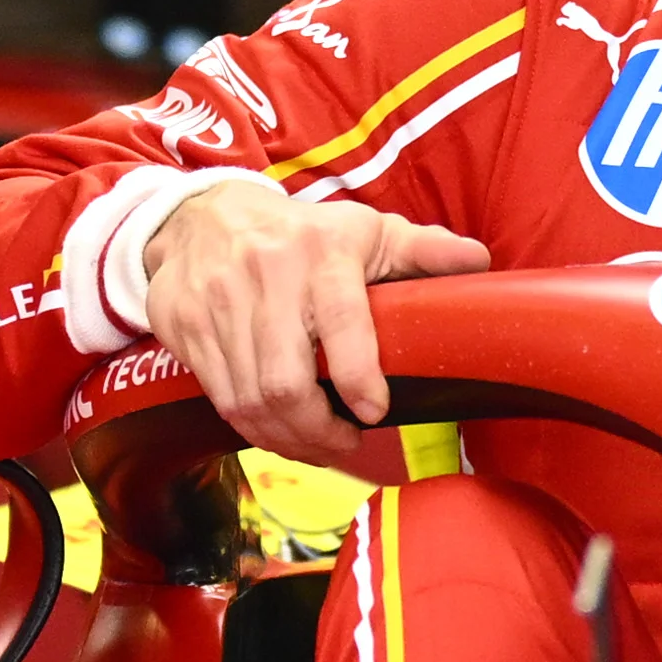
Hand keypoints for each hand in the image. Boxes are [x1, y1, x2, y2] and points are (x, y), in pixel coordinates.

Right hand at [141, 182, 488, 462]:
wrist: (200, 214)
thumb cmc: (302, 232)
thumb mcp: (365, 230)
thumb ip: (423, 250)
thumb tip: (479, 263)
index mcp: (320, 253)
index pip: (340, 321)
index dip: (357, 375)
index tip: (375, 412)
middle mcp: (265, 278)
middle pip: (284, 380)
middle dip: (318, 430)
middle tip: (348, 444)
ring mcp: (217, 305)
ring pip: (248, 399)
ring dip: (288, 439)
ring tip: (319, 447)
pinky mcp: (182, 327)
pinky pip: (219, 397)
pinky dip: (253, 428)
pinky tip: (280, 432)